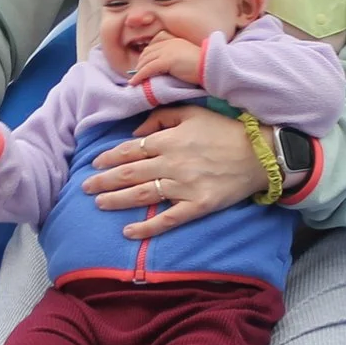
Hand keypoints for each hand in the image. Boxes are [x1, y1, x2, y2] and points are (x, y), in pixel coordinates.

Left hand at [79, 104, 265, 239]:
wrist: (260, 154)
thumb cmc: (226, 130)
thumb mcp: (192, 112)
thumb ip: (161, 117)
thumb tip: (135, 133)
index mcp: (170, 139)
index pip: (131, 149)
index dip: (110, 157)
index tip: (95, 163)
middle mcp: (172, 163)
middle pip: (130, 173)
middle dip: (104, 180)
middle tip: (85, 187)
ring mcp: (184, 186)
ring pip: (142, 195)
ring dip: (116, 201)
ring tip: (98, 203)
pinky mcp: (197, 206)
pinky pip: (167, 219)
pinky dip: (146, 227)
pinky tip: (128, 231)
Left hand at [126, 33, 203, 86]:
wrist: (211, 67)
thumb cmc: (204, 66)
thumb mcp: (187, 57)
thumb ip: (176, 58)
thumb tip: (165, 68)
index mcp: (175, 40)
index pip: (154, 44)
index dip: (146, 55)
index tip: (142, 64)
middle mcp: (169, 43)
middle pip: (147, 52)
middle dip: (140, 63)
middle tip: (136, 74)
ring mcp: (167, 51)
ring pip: (146, 60)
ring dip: (138, 71)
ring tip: (134, 80)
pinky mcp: (166, 61)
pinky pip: (148, 69)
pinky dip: (139, 76)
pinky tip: (134, 83)